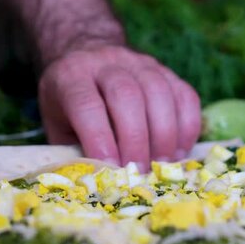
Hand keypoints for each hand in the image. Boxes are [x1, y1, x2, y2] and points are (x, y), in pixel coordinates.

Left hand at [39, 45, 200, 169]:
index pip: (86, 104)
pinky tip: (178, 152)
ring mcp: (139, 63)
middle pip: (126, 95)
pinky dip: (187, 127)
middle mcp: (105, 63)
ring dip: (164, 134)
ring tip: (161, 166)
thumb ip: (74, 150)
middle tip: (139, 172)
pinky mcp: (165, 70)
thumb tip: (98, 183)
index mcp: (71, 77)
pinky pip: (185, 95)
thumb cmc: (68, 105)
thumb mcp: (58, 126)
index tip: (111, 169)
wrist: (85, 59)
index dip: (99, 138)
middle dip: (135, 139)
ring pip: (158, 91)